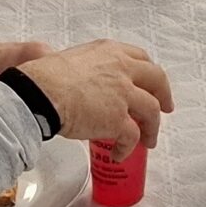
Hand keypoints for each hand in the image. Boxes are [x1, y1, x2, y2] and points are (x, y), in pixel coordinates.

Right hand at [18, 40, 175, 160]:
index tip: (151, 83)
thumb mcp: (69, 59)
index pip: (140, 58)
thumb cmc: (43, 78)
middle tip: (166, 108)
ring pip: (152, 110)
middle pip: (156, 79)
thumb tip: (73, 75)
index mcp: (109, 51)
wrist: (38, 94)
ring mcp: (123, 93)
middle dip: (164, 95)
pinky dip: (129, 148)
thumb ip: (82, 66)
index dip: (149, 73)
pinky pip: (132, 136)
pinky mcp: (119, 119)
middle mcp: (122, 68)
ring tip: (149, 141)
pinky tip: (121, 154)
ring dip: (153, 128)